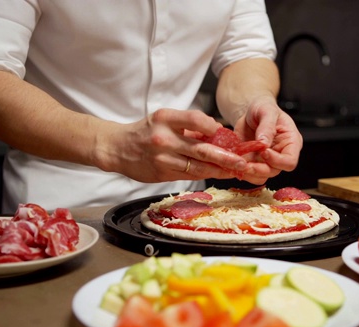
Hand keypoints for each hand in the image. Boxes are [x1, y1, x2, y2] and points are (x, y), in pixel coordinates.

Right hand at [96, 109, 248, 182]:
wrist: (117, 148)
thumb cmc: (145, 132)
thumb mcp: (164, 120)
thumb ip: (189, 126)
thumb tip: (219, 132)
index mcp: (165, 119)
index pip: (196, 119)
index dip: (214, 127)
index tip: (227, 134)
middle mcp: (164, 138)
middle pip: (202, 149)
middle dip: (226, 157)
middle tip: (242, 161)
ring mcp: (163, 158)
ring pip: (198, 166)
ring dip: (220, 169)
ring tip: (236, 170)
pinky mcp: (162, 173)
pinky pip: (189, 174)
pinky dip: (205, 174)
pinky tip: (217, 174)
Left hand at [232, 96, 302, 183]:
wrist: (250, 111)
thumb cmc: (263, 107)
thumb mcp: (267, 111)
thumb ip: (267, 127)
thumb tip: (264, 144)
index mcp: (291, 142)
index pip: (290, 161)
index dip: (277, 161)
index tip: (264, 151)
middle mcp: (281, 155)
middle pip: (274, 171)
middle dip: (259, 169)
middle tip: (245, 163)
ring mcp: (267, 161)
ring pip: (261, 176)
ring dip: (248, 173)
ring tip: (237, 163)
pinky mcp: (254, 163)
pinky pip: (249, 174)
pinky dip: (240, 170)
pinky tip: (233, 162)